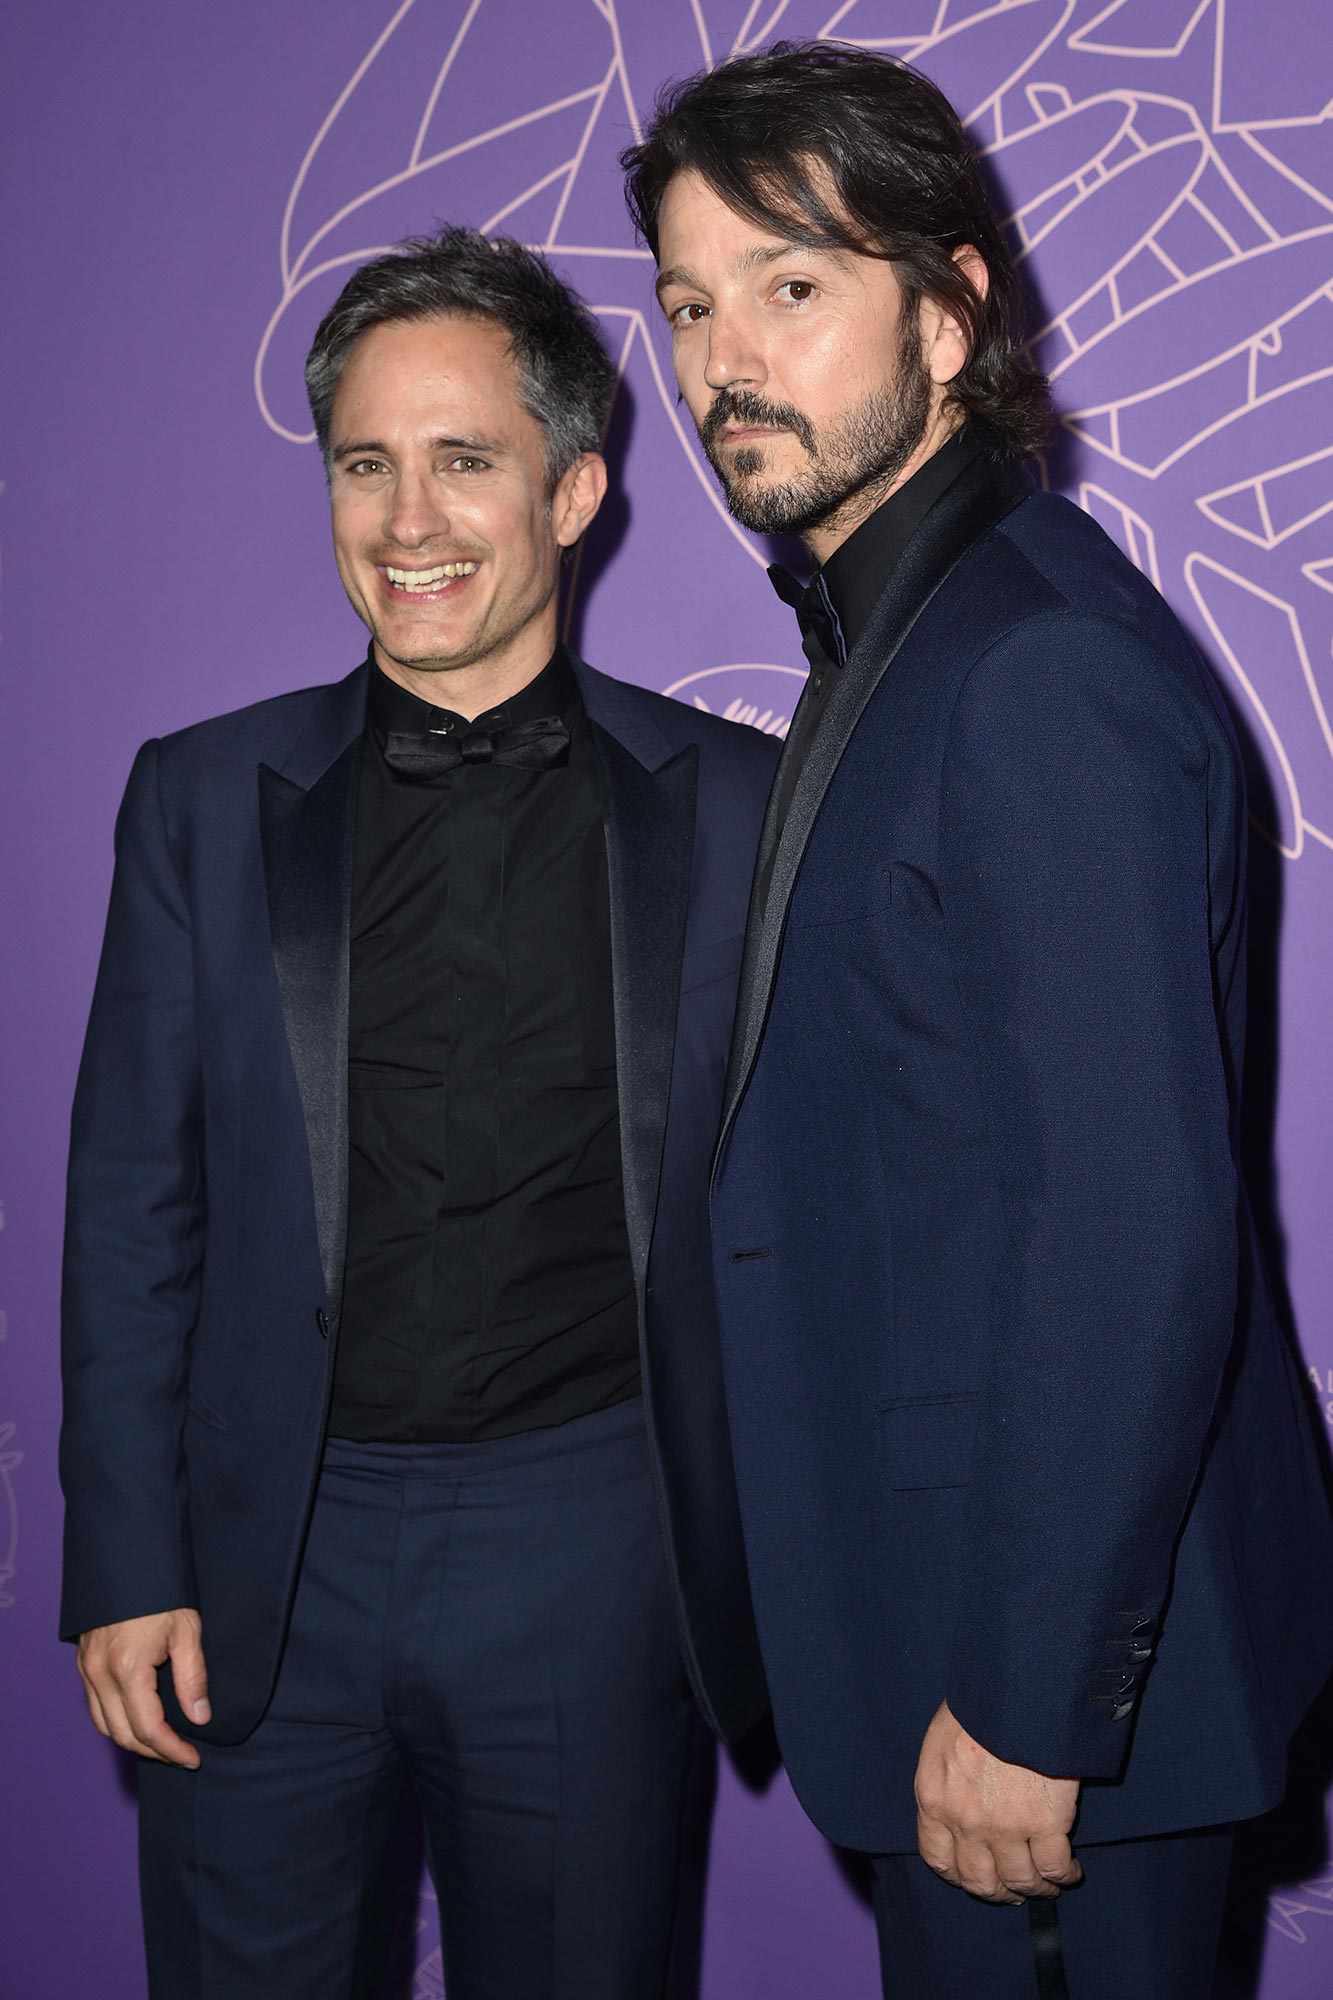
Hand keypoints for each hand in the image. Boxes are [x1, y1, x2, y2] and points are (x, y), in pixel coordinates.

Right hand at [76, 1607, 209, 1767]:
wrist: (128, 1558)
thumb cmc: (162, 1591)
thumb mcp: (187, 1630)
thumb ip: (193, 1677)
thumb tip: (200, 1718)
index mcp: (128, 1668)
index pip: (148, 1729)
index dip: (172, 1750)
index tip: (193, 1758)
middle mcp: (100, 1674)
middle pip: (122, 1734)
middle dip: (153, 1751)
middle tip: (181, 1755)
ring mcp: (87, 1669)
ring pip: (103, 1724)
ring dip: (132, 1740)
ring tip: (163, 1744)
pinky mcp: (83, 1662)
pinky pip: (95, 1706)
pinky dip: (115, 1721)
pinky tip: (138, 1719)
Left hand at [914, 1700, 1081, 1903]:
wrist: (1016, 1688)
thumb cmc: (979, 1702)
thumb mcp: (942, 1740)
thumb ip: (946, 1781)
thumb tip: (958, 1802)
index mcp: (934, 1798)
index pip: (938, 1859)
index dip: (958, 1874)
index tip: (973, 1875)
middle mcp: (966, 1821)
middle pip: (979, 1881)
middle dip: (997, 1891)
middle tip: (1011, 1889)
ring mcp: (1006, 1827)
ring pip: (1020, 1881)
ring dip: (1035, 1889)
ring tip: (1046, 1885)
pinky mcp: (1047, 1824)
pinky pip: (1055, 1869)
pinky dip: (1064, 1876)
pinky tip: (1070, 1871)